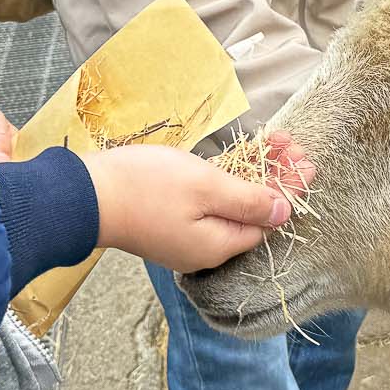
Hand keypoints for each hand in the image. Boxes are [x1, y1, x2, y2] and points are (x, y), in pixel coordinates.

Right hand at [83, 143, 295, 272]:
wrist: (83, 195)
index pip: (268, 221)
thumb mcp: (206, 187)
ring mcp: (184, 235)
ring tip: (275, 142)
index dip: (290, 190)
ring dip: (255, 173)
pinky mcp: (168, 219)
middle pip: (252, 213)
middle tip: (293, 145)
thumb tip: (283, 212)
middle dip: (276, 177)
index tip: (307, 160)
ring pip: (232, 204)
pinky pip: (210, 202)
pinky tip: (239, 157)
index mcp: (218, 245)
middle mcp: (204, 247)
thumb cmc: (146, 188)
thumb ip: (247, 201)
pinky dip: (229, 179)